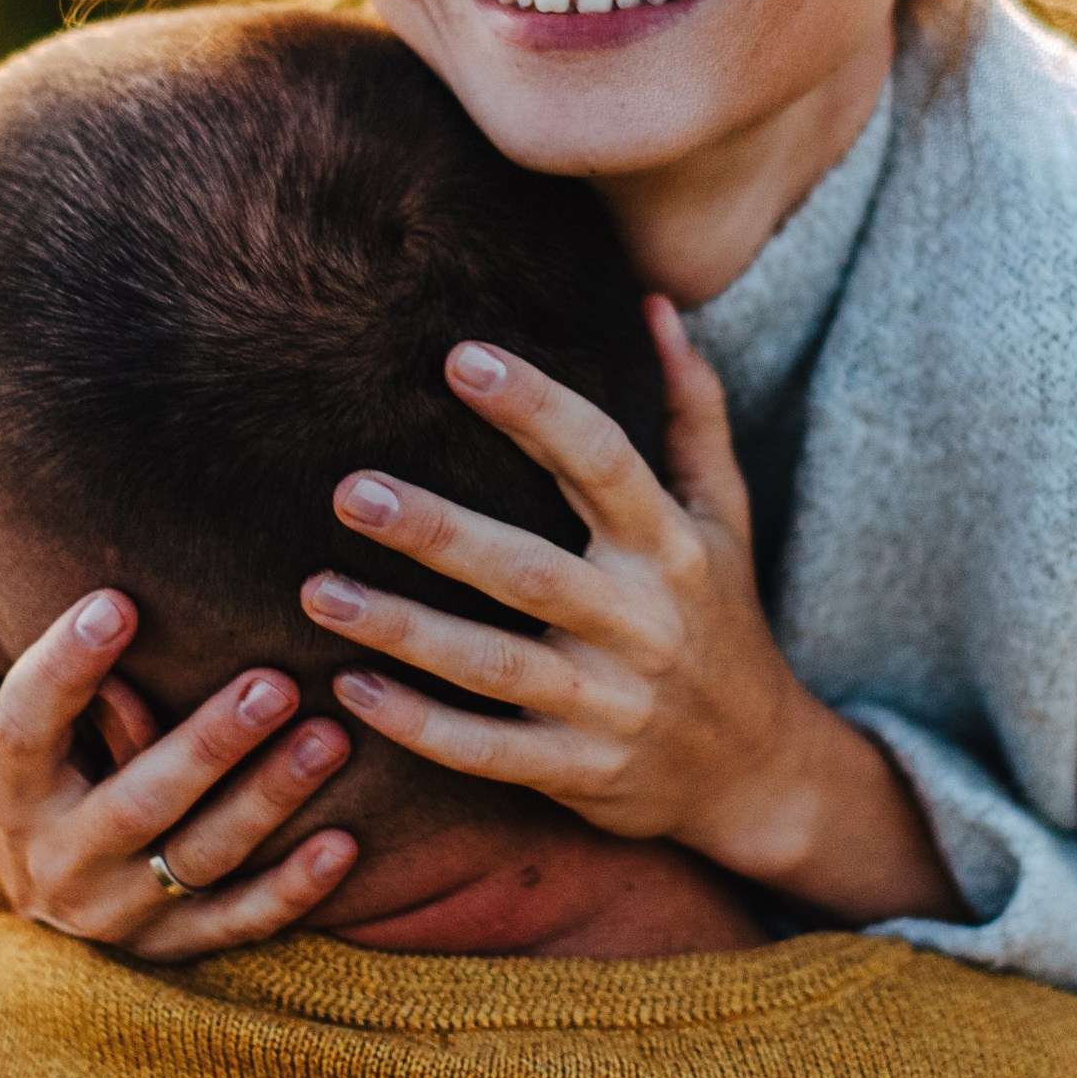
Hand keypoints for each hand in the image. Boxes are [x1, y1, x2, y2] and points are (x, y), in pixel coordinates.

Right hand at [0, 586, 357, 959]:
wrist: (38, 909)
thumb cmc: (10, 779)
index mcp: (8, 794)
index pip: (27, 728)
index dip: (65, 667)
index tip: (118, 602)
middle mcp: (62, 861)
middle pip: (138, 800)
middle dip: (207, 745)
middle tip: (275, 681)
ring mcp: (123, 913)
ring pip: (201, 857)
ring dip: (268, 801)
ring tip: (331, 737)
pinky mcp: (176, 949)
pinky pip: (238, 924)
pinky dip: (291, 890)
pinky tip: (343, 843)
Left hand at [301, 299, 962, 926]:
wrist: (760, 771)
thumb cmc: (724, 619)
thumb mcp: (724, 516)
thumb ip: (691, 411)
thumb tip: (652, 305)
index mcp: (671, 548)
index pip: (602, 463)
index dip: (536, 408)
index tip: (459, 358)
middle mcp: (642, 624)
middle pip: (530, 572)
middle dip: (438, 532)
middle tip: (349, 489)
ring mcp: (610, 706)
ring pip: (494, 668)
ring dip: (403, 632)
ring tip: (316, 592)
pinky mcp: (580, 772)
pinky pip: (488, 752)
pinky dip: (419, 726)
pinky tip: (349, 689)